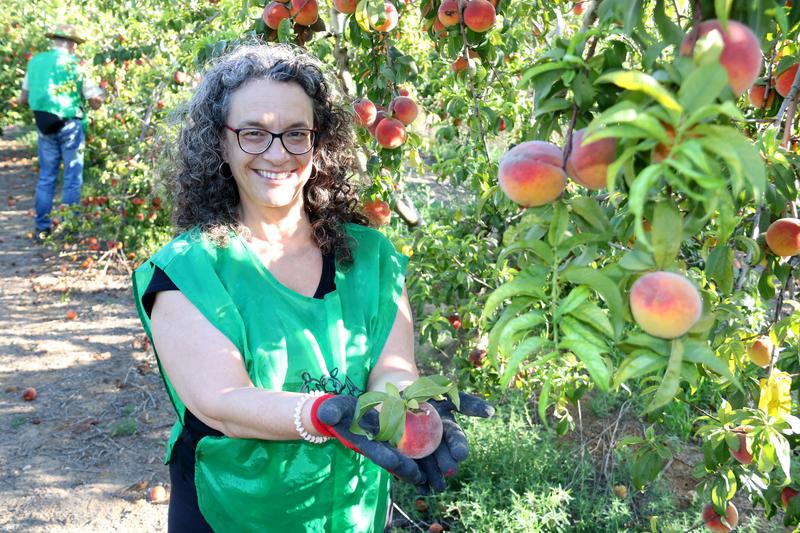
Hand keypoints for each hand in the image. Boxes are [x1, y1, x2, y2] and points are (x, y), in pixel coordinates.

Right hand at [310, 394, 424, 484]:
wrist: (345, 416)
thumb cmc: (338, 411)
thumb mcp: (334, 408)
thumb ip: (331, 411)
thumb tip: (326, 414)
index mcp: (364, 442)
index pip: (375, 452)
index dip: (384, 457)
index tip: (394, 462)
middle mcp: (377, 447)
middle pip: (394, 460)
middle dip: (406, 470)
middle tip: (421, 478)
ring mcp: (387, 446)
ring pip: (404, 459)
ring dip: (417, 469)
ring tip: (432, 479)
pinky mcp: (394, 441)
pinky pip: (409, 450)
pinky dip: (420, 457)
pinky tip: (435, 461)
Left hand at [415, 391, 494, 493]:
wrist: (398, 396)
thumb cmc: (426, 392)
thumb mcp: (446, 394)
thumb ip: (468, 404)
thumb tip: (491, 412)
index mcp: (448, 429)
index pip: (456, 439)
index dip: (459, 446)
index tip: (461, 454)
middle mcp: (437, 443)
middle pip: (443, 456)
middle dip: (448, 464)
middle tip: (449, 470)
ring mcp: (422, 452)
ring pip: (430, 467)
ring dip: (435, 476)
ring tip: (438, 486)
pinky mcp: (408, 458)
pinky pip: (413, 470)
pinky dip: (418, 481)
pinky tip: (422, 488)